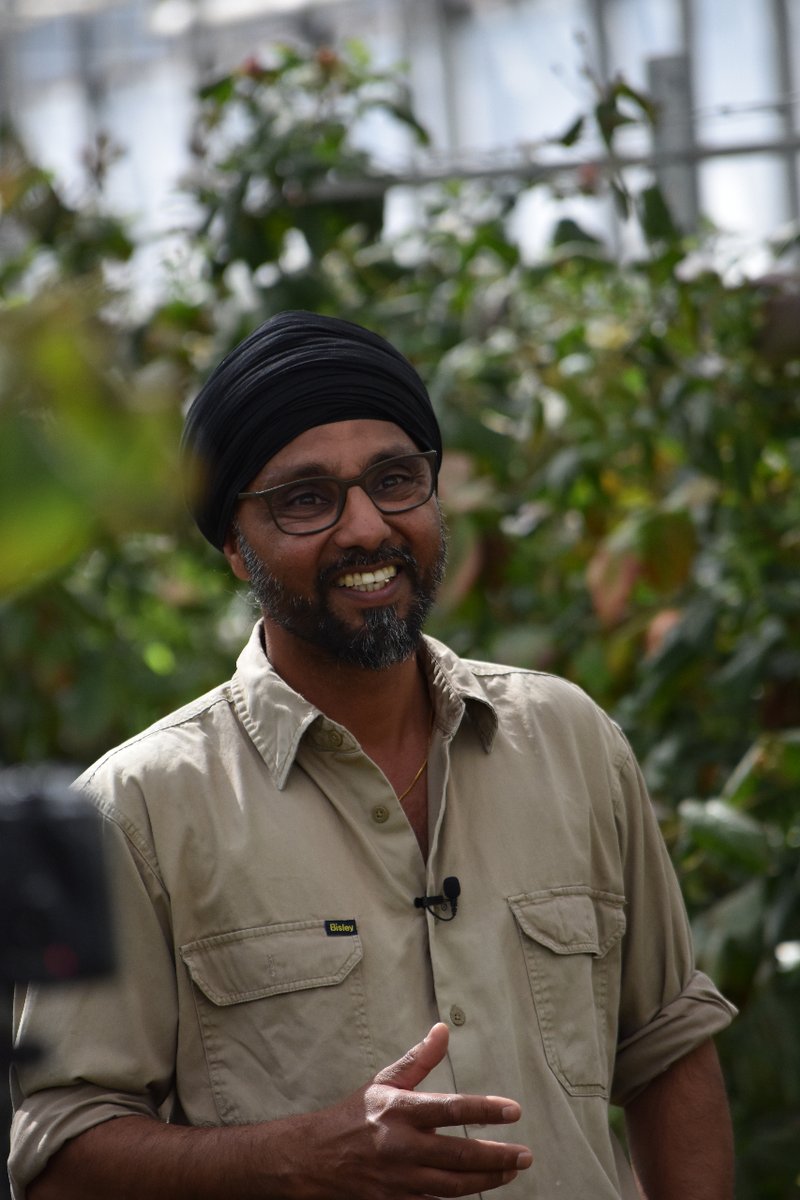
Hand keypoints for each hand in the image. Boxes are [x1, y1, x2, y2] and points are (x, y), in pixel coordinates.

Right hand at [271, 1023, 532, 1198]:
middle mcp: (401, 1146)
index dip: (485, 1110)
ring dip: (486, 1181)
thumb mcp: (383, 1081)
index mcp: (400, 1111)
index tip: (513, 1110)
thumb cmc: (354, 1115)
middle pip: (459, 1155)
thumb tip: (443, 1030)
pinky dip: (460, 1196)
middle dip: (497, 1157)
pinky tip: (479, 1189)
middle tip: (525, 1155)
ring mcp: (400, 1179)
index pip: (450, 1108)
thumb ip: (418, 1060)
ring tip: (510, 1172)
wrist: (314, 1159)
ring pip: (453, 1186)